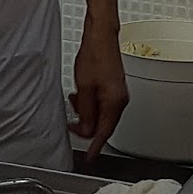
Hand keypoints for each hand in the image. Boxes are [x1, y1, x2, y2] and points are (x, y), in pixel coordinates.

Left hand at [71, 22, 128, 161]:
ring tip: (75, 100)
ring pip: (101, 114)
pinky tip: (82, 95)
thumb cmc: (94, 56)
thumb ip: (86, 112)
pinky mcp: (114, 88)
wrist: (101, 36)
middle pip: (103, 124)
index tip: (88, 157)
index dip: (95, 147)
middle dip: (86, 124)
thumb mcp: (84, 88)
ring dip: (86, 112)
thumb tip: (87, 130)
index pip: (104, 133)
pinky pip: (102, 104)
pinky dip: (90, 103)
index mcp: (114, 103)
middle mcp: (120, 100)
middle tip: (72, 121)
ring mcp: (118, 94)